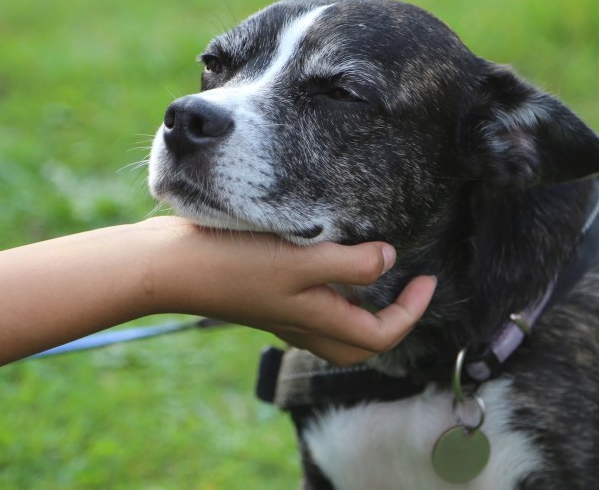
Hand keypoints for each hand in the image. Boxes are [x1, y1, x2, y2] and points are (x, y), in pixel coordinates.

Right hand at [137, 218, 436, 364]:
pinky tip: (327, 258)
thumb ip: (350, 263)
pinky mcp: (265, 296)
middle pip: (360, 341)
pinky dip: (333, 289)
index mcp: (317, 320)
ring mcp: (282, 313)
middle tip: (410, 286)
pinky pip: (312, 305)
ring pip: (337, 324)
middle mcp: (303, 324)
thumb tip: (389, 260)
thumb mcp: (301, 260)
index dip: (412, 311)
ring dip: (363, 304)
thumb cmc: (234, 264)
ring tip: (375, 268)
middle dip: (393, 319)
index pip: (381, 334)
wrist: (170, 267)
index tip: (427, 278)